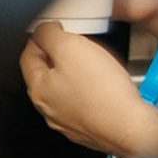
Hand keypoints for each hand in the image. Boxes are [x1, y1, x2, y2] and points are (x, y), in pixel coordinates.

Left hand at [19, 24, 157, 157]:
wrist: (130, 127)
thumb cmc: (103, 93)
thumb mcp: (71, 49)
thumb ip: (49, 35)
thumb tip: (42, 30)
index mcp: (39, 90)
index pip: (28, 57)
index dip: (39, 39)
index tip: (51, 31)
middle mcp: (49, 109)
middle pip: (45, 74)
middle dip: (56, 55)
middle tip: (72, 44)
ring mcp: (68, 121)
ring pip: (64, 89)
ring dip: (73, 73)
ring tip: (90, 63)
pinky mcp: (87, 127)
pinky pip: (82, 103)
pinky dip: (88, 90)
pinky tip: (102, 85)